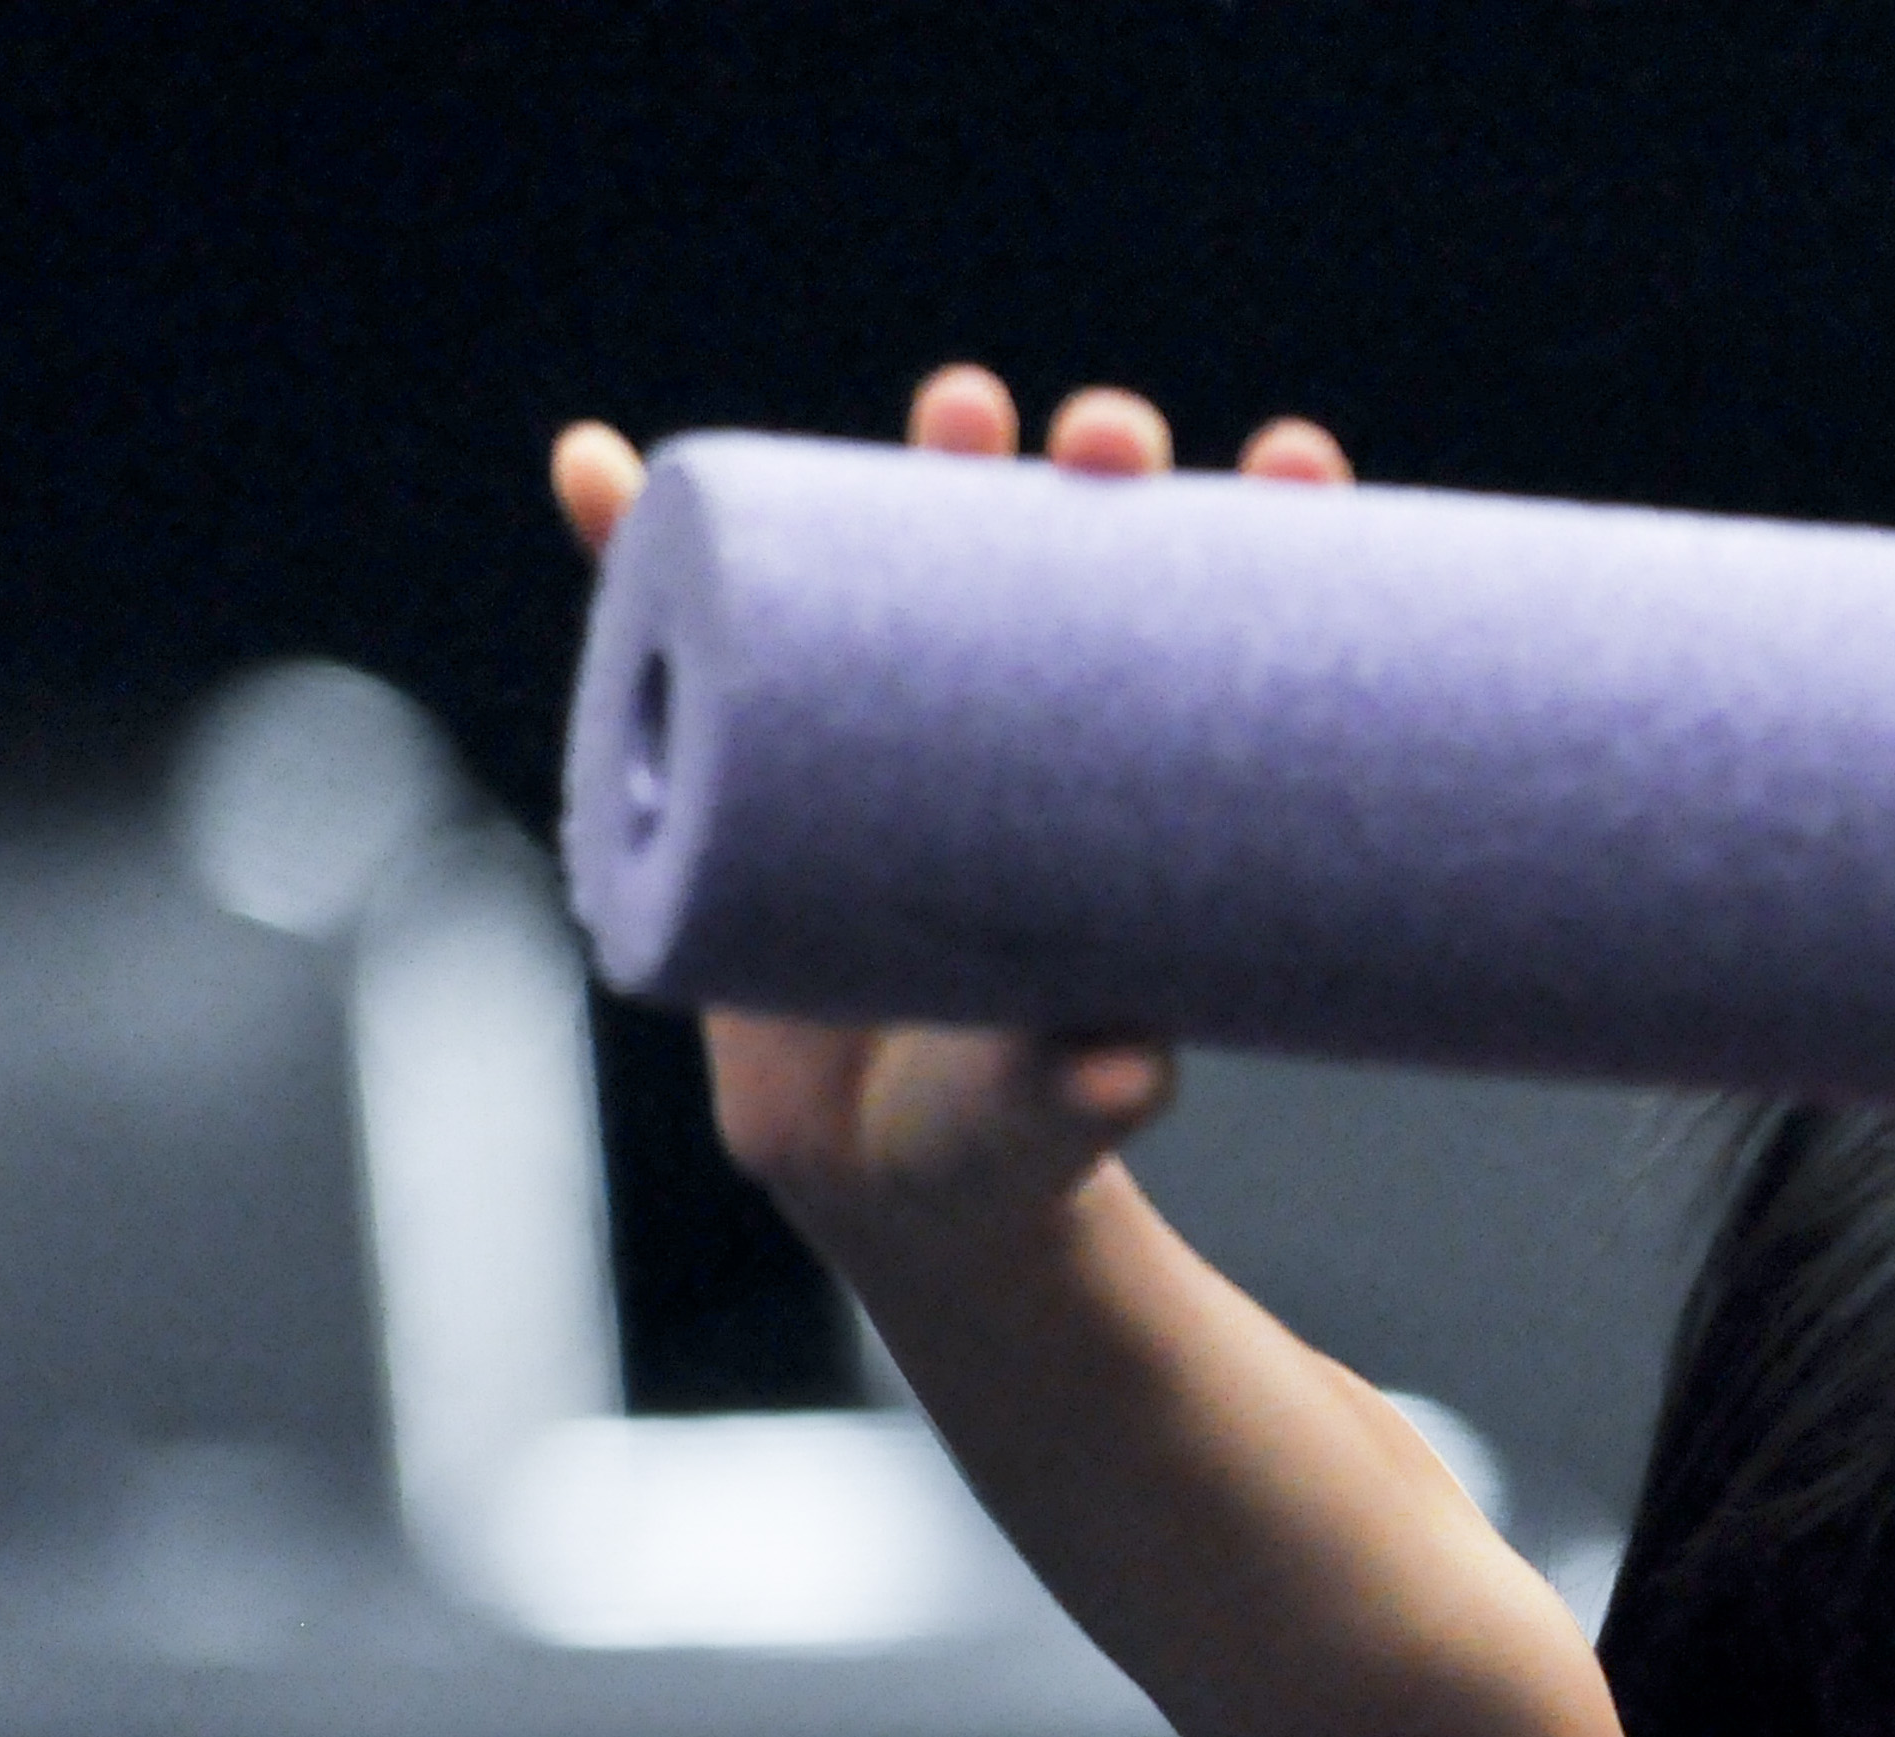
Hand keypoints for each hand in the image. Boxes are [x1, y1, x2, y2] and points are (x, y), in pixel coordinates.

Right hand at [546, 366, 1355, 1273]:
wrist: (891, 1179)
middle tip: (1115, 439)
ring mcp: (867, 728)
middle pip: (1058, 556)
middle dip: (1095, 472)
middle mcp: (1010, 726)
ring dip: (909, 470)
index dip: (1258, 534)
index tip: (1296, 467)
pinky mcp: (743, 761)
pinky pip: (676, 644)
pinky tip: (597, 469)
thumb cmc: (1008, 1130)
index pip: (1204, 623)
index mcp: (1118, 780)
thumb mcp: (1044, 1114)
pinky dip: (626, 549)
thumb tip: (1127, 1067)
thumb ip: (1076, 1093)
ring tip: (963, 399)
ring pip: (882, 566)